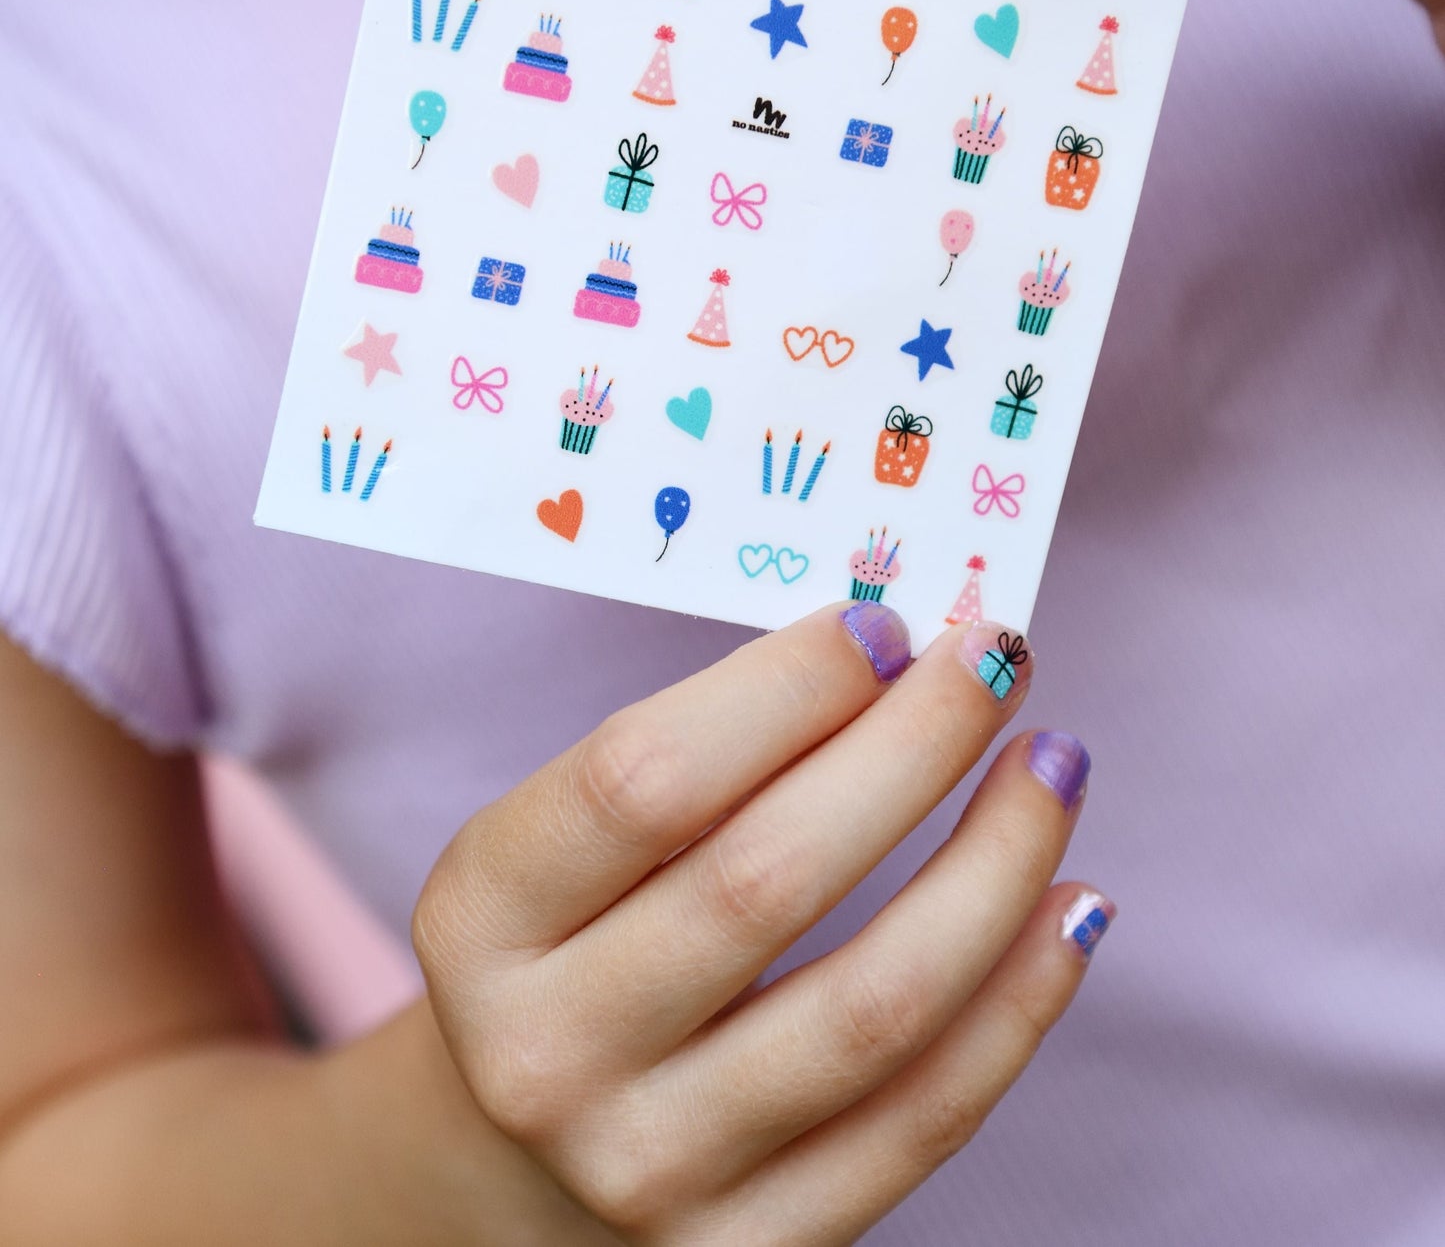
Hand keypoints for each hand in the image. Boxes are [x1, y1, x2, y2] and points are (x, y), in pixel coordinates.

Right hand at [413, 604, 1110, 1245]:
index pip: (644, 780)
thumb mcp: (564, 845)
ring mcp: (650, 1170)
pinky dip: (1021, 999)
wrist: (523, 1146)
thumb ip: (697, 762)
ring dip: (996, 863)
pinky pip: (923, 1119)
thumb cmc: (567, 947)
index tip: (885, 626)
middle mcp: (547, 1056)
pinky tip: (1070, 903)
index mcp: (480, 918)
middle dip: (913, 744)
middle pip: (768, 878)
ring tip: (1053, 763)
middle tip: (996, 657)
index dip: (785, 688)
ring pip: (874, 1007)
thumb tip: (894, 663)